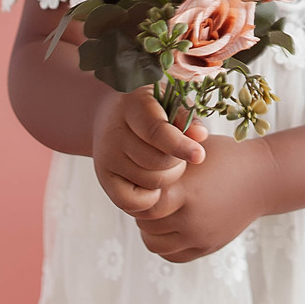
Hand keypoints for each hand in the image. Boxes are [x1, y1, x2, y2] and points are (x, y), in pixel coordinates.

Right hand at [91, 87, 208, 215]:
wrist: (112, 116)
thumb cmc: (151, 109)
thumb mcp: (170, 101)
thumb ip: (186, 118)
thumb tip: (200, 136)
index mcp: (133, 105)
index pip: (155, 131)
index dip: (179, 145)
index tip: (199, 155)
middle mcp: (114, 132)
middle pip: (156, 161)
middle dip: (178, 162)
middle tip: (182, 154)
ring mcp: (106, 157)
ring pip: (148, 182)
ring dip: (168, 178)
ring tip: (168, 164)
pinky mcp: (104, 178)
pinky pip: (130, 202)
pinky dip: (149, 199)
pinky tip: (156, 185)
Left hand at [133, 131, 273, 262]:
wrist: (261, 178)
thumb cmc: (225, 156)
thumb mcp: (195, 147)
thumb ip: (167, 152)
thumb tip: (135, 149)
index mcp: (185, 191)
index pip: (142, 202)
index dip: (138, 192)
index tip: (141, 182)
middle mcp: (190, 218)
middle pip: (145, 224)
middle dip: (142, 210)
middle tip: (148, 195)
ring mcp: (199, 236)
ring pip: (155, 244)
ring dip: (151, 229)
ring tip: (159, 211)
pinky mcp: (207, 247)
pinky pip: (173, 255)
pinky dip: (165, 244)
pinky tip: (169, 226)